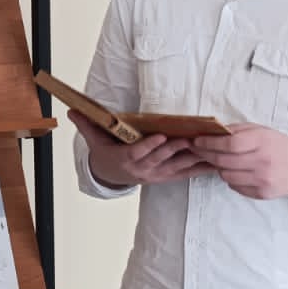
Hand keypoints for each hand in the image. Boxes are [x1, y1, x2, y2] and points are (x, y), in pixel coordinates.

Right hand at [68, 109, 211, 187]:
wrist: (110, 176)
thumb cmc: (105, 154)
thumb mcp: (94, 140)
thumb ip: (86, 125)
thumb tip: (72, 111)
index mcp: (125, 159)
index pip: (138, 153)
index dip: (150, 146)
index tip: (161, 137)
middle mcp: (142, 169)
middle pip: (161, 159)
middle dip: (177, 150)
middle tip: (191, 140)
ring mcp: (156, 175)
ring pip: (177, 167)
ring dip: (193, 159)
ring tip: (209, 150)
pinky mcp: (166, 177)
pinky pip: (185, 174)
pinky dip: (200, 169)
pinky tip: (215, 163)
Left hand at [192, 123, 287, 199]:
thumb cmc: (277, 145)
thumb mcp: (260, 131)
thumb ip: (236, 131)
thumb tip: (211, 132)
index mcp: (262, 142)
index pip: (229, 144)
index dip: (209, 143)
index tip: (197, 141)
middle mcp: (262, 162)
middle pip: (224, 161)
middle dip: (206, 155)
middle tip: (198, 150)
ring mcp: (262, 180)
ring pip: (226, 176)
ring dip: (219, 168)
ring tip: (221, 161)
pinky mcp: (262, 193)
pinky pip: (236, 187)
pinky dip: (232, 179)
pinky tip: (237, 171)